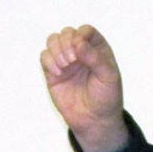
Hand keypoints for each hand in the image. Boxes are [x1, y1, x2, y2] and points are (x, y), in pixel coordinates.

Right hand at [40, 25, 127, 151]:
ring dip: (56, 50)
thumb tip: (78, 43)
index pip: (85, 30)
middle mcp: (80, 52)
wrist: (94, 121)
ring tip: (65, 66)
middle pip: (66, 33)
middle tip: (72, 60)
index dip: (80, 35)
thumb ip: (95, 58)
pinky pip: (44, 57)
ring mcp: (65, 62)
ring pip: (53, 41)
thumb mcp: (108, 76)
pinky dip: (48, 61)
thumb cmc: (106, 97)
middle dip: (66, 43)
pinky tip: (59, 73)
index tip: (80, 48)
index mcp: (97, 49)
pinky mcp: (53, 73)